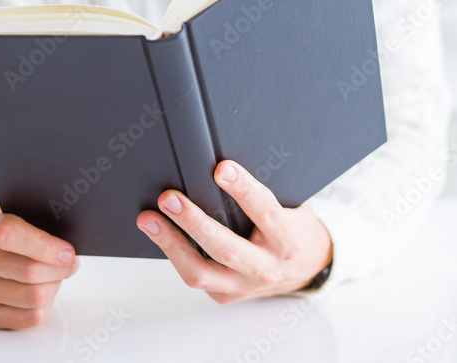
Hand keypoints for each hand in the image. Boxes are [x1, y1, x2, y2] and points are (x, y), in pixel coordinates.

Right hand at [0, 205, 79, 329]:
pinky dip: (46, 304)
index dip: (43, 245)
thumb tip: (68, 252)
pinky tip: (44, 289)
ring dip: (54, 286)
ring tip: (55, 275)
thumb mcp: (25, 215)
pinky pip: (30, 316)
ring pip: (33, 295)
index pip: (8, 233)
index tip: (67, 252)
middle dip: (59, 269)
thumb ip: (43, 225)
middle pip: (28, 270)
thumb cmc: (19, 232)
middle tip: (70, 262)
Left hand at [136, 160, 331, 302]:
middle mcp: (267, 267)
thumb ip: (266, 188)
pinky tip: (159, 234)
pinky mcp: (226, 295)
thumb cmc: (294, 227)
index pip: (265, 211)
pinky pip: (195, 276)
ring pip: (201, 272)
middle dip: (194, 222)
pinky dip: (174, 254)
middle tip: (169, 198)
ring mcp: (244, 286)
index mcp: (289, 239)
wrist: (307, 269)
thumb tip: (223, 162)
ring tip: (149, 219)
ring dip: (171, 243)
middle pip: (226, 247)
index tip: (221, 168)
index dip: (243, 189)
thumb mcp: (293, 204)